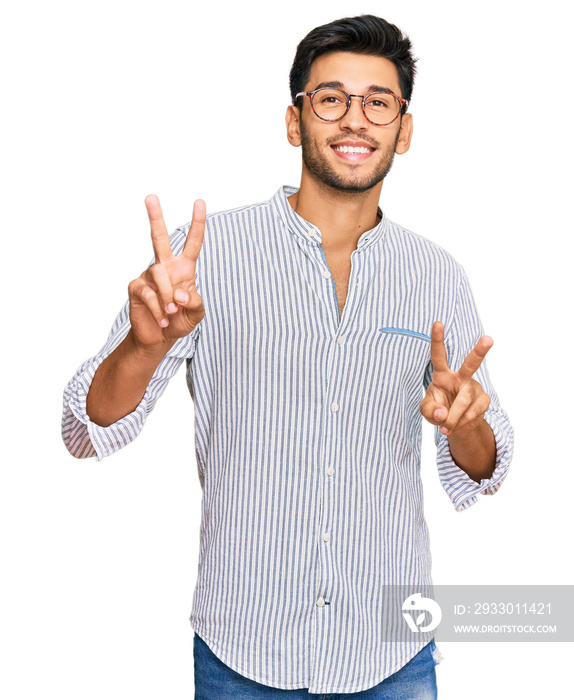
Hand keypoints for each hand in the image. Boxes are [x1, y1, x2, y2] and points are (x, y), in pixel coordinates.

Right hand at [127, 195, 205, 349]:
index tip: (200, 201)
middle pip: (159, 238)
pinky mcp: (136, 288)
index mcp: (184, 268)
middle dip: (155, 217)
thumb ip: (195, 303)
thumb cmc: (180, 320)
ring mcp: (148, 275)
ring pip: (159, 275)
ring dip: (168, 297)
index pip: (192, 243)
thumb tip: (179, 293)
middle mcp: (165, 267)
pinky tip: (162, 319)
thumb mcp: (196, 313)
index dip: (197, 223)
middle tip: (150, 196)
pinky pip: (148, 293)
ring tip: (171, 313)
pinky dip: (158, 308)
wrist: (159, 337)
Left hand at [420, 321, 492, 436]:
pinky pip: (471, 414)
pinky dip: (461, 424)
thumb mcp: (426, 411)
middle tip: (489, 339)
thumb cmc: (438, 409)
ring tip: (446, 427)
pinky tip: (459, 424)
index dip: (437, 339)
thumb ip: (429, 411)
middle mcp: (460, 377)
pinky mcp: (484, 401)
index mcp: (442, 374)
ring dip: (453, 418)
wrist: (455, 424)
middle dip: (479, 351)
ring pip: (464, 402)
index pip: (438, 355)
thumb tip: (443, 414)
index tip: (437, 323)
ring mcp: (474, 388)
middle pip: (471, 364)